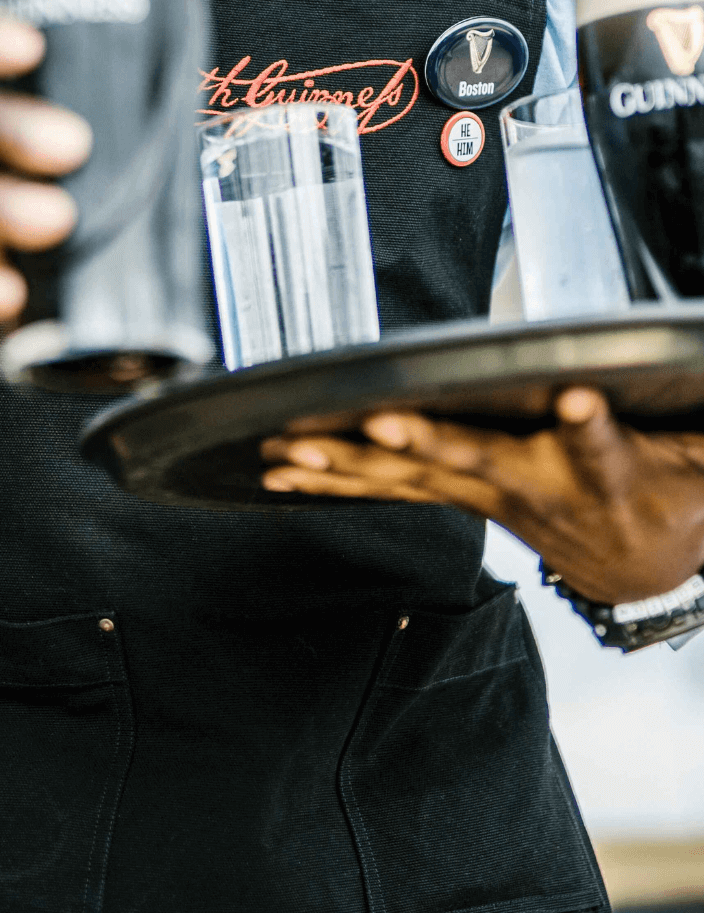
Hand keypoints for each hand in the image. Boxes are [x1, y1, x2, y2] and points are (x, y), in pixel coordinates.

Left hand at [261, 389, 703, 603]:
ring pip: (418, 481)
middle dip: (431, 444)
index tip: (577, 402)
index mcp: (605, 472)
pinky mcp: (464, 500)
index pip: (600, 445)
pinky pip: (393, 491)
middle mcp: (539, 489)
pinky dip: (337, 481)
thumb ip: (676, 428)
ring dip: (355, 466)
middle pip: (481, 463)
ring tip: (302, 451)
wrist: (645, 563)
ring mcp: (492, 499)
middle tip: (385, 424)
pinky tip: (286, 473)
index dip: (588, 425)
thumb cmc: (661, 488)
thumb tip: (633, 385)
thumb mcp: (691, 455)